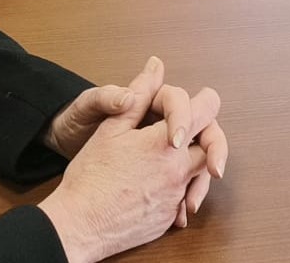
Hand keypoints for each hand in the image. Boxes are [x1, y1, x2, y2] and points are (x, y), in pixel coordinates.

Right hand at [36, 56, 226, 262]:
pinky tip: (154, 184)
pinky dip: (176, 188)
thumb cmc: (90, 176)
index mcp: (166, 142)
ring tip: (164, 160)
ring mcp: (176, 197)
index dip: (201, 103)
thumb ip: (140, 94)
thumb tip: (156, 66)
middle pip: (212, 143)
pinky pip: (184, 197)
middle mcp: (179, 170)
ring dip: (190, 162)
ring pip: (200, 172)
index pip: (208, 109)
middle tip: (181, 136)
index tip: (187, 110)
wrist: (77, 225)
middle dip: (201, 135)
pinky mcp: (170, 217)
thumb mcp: (111, 128)